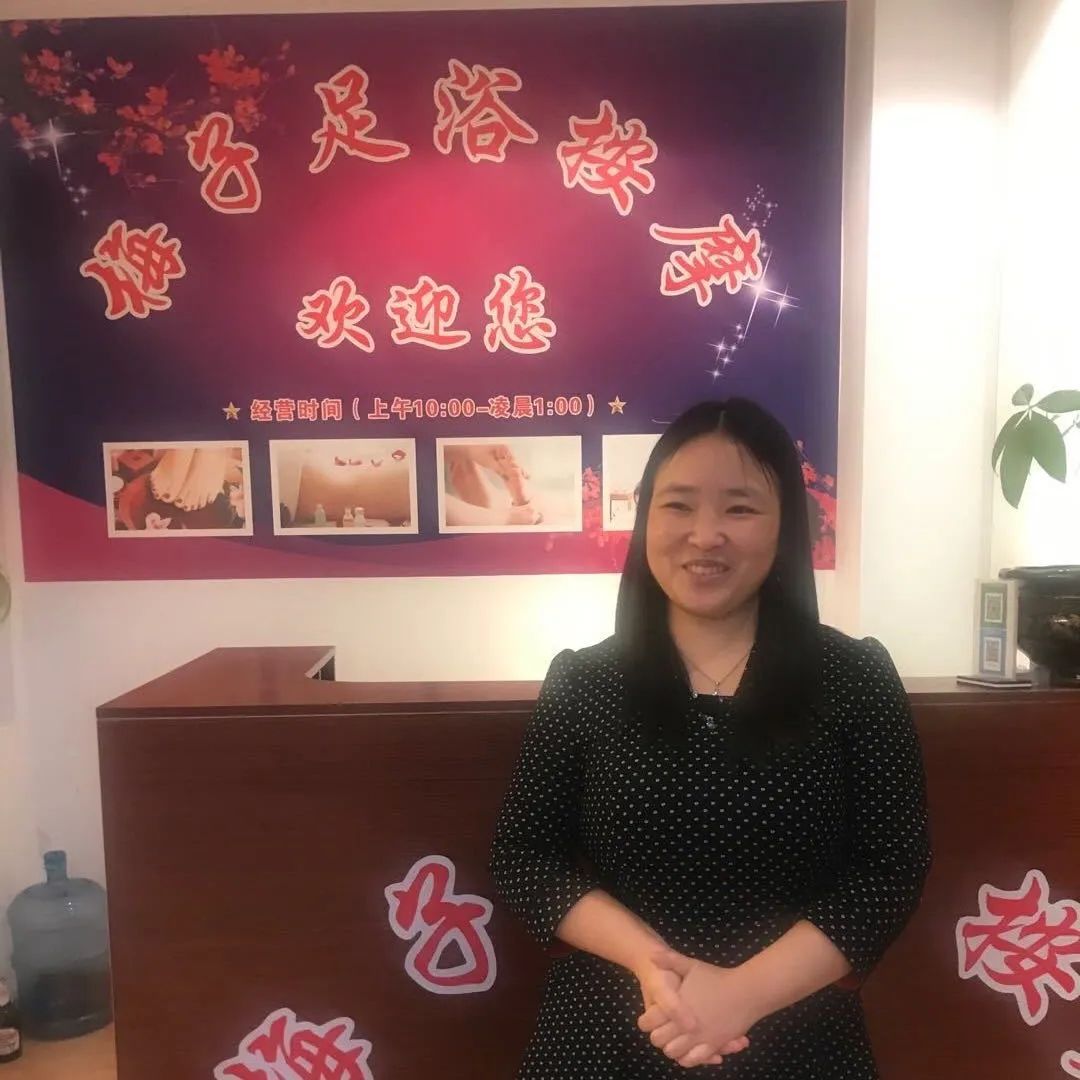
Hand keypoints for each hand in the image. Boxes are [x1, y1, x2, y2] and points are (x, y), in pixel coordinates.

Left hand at [638, 950, 757, 1068]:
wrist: (745, 992)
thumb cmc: (717, 978)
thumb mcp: (692, 965)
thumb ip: (670, 960)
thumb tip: (651, 954)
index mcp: (675, 1005)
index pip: (648, 1022)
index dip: (645, 1022)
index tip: (649, 1020)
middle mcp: (683, 1024)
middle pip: (658, 1040)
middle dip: (657, 1037)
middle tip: (661, 1031)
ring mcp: (698, 1037)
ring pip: (674, 1053)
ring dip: (671, 1049)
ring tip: (673, 1041)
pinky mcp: (712, 1046)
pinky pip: (694, 1060)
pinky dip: (687, 1059)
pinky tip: (687, 1053)